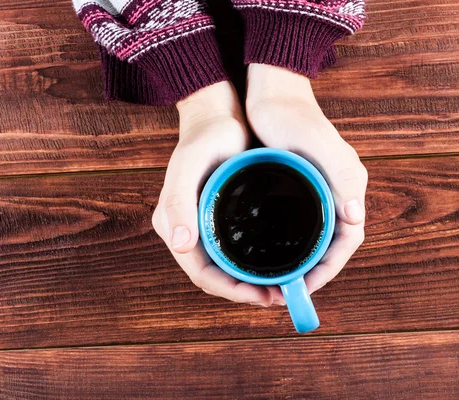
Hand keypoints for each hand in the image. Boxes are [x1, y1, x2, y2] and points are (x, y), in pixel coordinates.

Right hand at [152, 81, 276, 306]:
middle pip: (217, 277)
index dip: (231, 291)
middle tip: (279, 295)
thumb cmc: (203, 139)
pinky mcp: (223, 218)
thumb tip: (182, 246)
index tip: (262, 296)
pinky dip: (254, 263)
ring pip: (228, 267)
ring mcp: (206, 226)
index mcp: (176, 227)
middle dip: (246, 292)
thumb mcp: (188, 166)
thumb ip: (179, 202)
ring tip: (282, 285)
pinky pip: (237, 251)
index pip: (203, 274)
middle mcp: (189, 232)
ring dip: (252, 282)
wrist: (218, 117)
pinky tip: (277, 262)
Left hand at [246, 64, 366, 296]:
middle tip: (290, 289)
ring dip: (304, 259)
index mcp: (348, 186)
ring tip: (282, 277)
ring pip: (316, 236)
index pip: (348, 240)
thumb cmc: (292, 116)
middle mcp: (337, 191)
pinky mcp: (299, 186)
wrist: (272, 92)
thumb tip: (356, 216)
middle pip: (333, 243)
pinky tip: (272, 249)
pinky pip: (301, 222)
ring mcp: (318, 190)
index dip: (330, 267)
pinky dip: (291, 241)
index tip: (306, 286)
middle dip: (317, 270)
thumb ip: (341, 176)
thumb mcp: (317, 144)